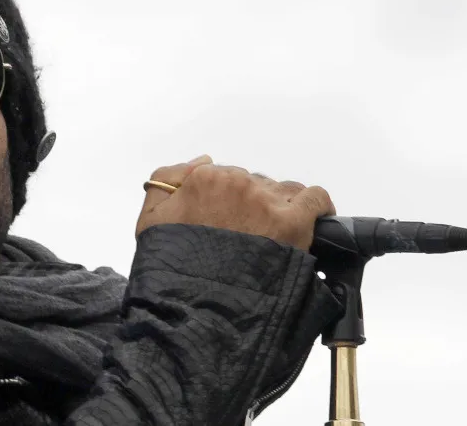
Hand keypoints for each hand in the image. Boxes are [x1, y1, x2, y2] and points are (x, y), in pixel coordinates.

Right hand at [136, 155, 336, 250]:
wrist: (196, 305)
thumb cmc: (172, 268)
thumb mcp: (149, 220)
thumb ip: (165, 180)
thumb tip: (201, 160)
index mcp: (203, 179)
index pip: (225, 175)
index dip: (226, 199)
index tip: (226, 220)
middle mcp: (236, 183)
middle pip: (255, 183)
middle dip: (253, 205)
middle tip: (247, 236)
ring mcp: (266, 202)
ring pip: (284, 191)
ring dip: (281, 207)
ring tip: (274, 236)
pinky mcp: (293, 222)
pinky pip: (315, 198)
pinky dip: (317, 206)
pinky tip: (314, 218)